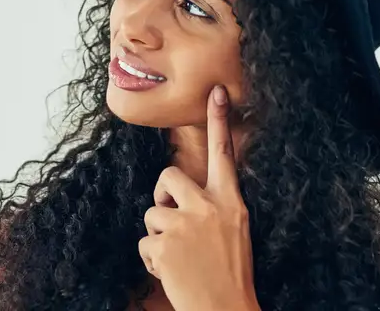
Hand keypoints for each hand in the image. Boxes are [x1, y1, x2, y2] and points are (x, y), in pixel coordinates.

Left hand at [138, 85, 258, 310]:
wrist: (226, 310)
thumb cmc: (229, 273)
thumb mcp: (234, 231)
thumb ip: (213, 207)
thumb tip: (179, 194)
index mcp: (231, 203)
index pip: (224, 155)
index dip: (219, 121)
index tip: (216, 91)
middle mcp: (208, 207)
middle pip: (168, 176)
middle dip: (163, 194)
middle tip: (172, 217)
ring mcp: (184, 225)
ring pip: (152, 213)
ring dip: (159, 235)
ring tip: (180, 257)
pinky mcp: (163, 245)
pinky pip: (145, 243)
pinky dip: (153, 259)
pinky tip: (172, 272)